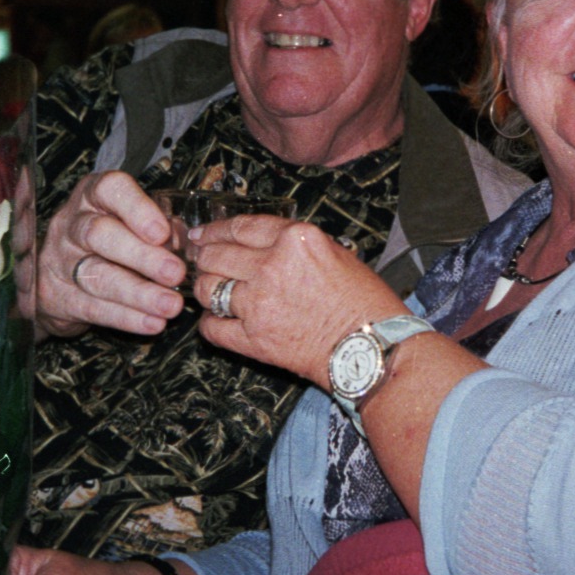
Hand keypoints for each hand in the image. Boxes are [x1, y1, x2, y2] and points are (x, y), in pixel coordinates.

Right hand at [36, 171, 185, 339]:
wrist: (52, 277)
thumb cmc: (107, 239)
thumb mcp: (127, 222)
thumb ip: (158, 227)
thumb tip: (188, 243)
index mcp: (93, 197)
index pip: (109, 189)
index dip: (137, 208)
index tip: (162, 231)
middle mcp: (72, 224)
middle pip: (99, 234)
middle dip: (141, 255)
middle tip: (175, 273)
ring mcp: (61, 261)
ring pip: (98, 276)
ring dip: (139, 293)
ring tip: (171, 305)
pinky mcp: (59, 298)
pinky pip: (94, 308)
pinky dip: (127, 318)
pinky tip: (153, 322)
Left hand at [192, 215, 406, 389]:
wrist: (373, 348)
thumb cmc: (365, 302)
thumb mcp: (337, 253)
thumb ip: (295, 244)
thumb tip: (261, 242)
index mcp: (296, 239)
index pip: (241, 227)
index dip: (215, 230)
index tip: (204, 234)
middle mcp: (272, 267)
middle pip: (216, 255)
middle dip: (204, 257)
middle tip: (201, 261)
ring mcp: (259, 304)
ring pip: (207, 288)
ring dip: (204, 288)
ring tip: (210, 291)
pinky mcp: (253, 339)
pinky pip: (212, 327)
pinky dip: (210, 323)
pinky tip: (218, 321)